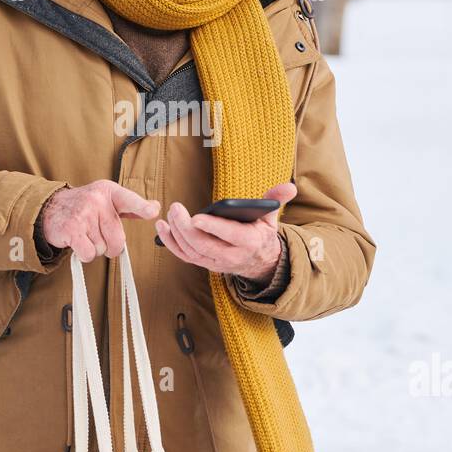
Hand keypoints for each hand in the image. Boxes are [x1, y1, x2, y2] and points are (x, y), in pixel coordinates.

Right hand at [40, 180, 160, 261]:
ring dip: (94, 248)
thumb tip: (155, 208)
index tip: (153, 211)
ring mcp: (83, 214)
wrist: (50, 208)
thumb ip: (131, 206)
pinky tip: (77, 242)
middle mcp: (97, 200)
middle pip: (118, 240)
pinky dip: (84, 254)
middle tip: (98, 235)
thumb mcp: (107, 199)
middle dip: (110, 246)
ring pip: (102, 249)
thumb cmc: (85, 207)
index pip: (129, 200)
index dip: (142, 207)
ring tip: (85, 234)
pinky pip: (89, 254)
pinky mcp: (71, 229)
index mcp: (109, 191)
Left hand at [154, 182, 295, 281]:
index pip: (230, 235)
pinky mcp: (205, 264)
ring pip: (192, 252)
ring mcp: (216, 263)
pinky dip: (171, 244)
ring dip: (176, 235)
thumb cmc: (261, 234)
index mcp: (249, 242)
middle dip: (187, 228)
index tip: (196, 217)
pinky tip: (162, 228)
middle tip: (175, 209)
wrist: (260, 263)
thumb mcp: (271, 217)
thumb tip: (289, 187)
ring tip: (167, 216)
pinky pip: (185, 256)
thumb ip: (275, 200)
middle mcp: (231, 256)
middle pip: (205, 246)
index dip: (213, 227)